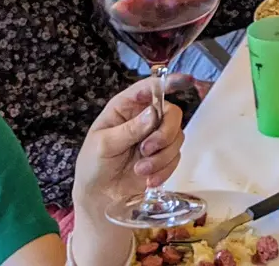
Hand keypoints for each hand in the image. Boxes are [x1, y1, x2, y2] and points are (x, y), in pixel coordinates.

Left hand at [72, 75, 186, 211]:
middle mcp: (144, 118)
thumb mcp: (103, 145)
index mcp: (126, 107)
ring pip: (177, 137)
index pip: (150, 88)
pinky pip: (176, 157)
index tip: (186, 81)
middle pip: (172, 113)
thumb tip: (153, 113)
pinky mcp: (163, 157)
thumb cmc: (93, 165)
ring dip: (161, 157)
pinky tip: (148, 179)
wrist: (99, 198)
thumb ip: (129, 129)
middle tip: (147, 150)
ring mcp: (155, 138)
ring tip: (140, 170)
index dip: (169, 82)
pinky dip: (164, 170)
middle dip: (164, 133)